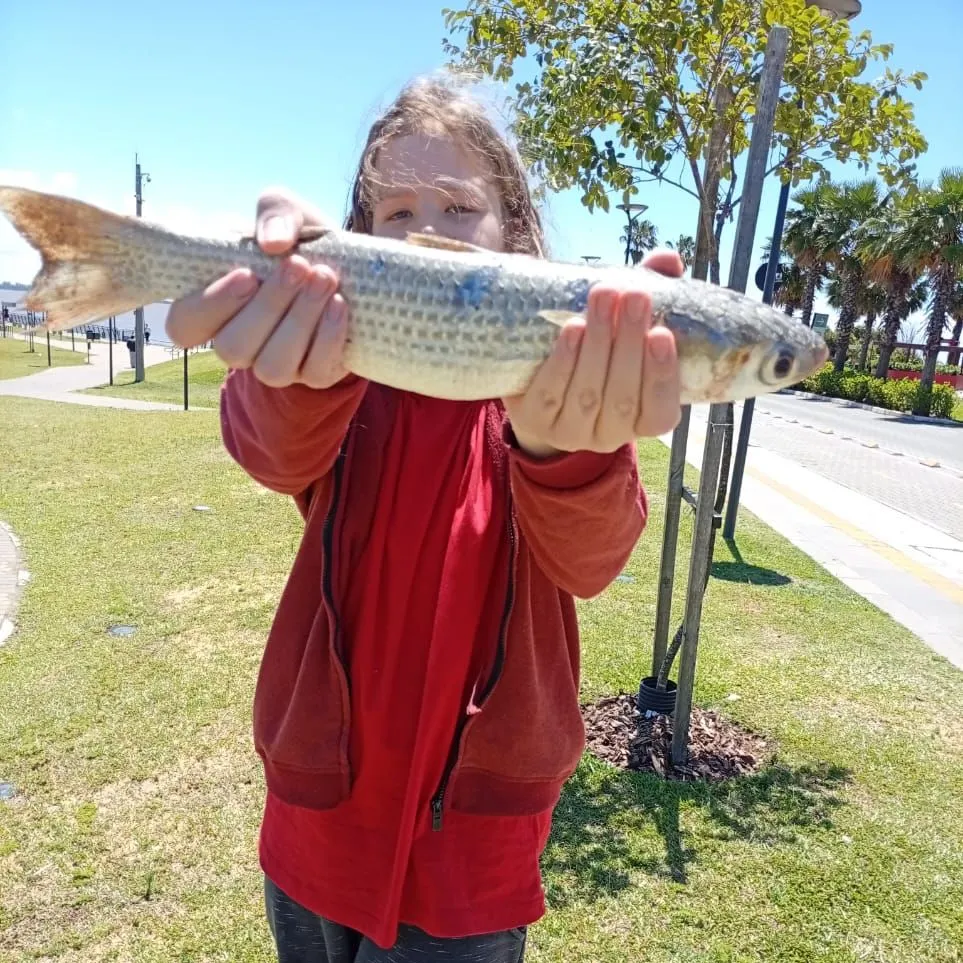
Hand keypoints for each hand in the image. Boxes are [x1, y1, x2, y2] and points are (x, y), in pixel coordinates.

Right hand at [164, 187, 349, 388]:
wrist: (350, 266)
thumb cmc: (301, 240)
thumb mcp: (285, 212)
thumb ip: (275, 213)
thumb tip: (274, 242)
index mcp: (213, 306)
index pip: (185, 325)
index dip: (210, 306)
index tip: (246, 274)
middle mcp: (238, 342)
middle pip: (232, 347)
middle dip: (268, 306)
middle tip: (299, 265)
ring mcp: (275, 365)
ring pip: (273, 367)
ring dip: (300, 321)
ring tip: (325, 278)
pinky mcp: (314, 374)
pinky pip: (314, 372)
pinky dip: (328, 337)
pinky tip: (338, 304)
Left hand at [503, 250, 683, 457]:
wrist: (538, 388)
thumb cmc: (598, 354)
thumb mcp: (625, 330)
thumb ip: (653, 296)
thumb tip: (667, 261)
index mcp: (643, 420)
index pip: (660, 412)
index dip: (663, 376)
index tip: (662, 333)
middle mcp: (610, 435)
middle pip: (622, 397)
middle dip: (628, 343)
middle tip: (634, 296)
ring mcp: (571, 432)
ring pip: (587, 394)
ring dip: (597, 344)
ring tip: (603, 297)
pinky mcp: (537, 422)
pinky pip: (550, 395)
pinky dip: (563, 360)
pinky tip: (572, 329)